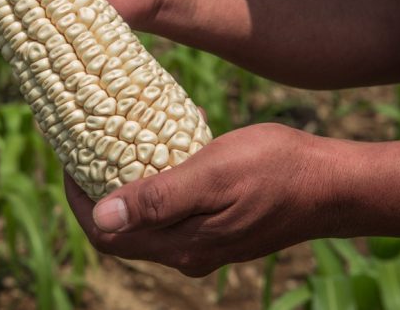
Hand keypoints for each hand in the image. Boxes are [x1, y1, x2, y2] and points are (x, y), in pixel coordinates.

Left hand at [65, 123, 340, 276]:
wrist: (333, 186)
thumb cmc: (275, 170)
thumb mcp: (211, 174)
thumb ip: (156, 199)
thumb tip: (101, 216)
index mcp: (180, 243)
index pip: (106, 233)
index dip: (78, 201)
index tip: (67, 160)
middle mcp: (186, 252)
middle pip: (121, 231)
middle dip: (95, 193)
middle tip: (85, 149)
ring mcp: (204, 244)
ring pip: (144, 222)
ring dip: (125, 187)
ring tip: (117, 146)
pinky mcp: (218, 230)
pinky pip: (171, 214)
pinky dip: (155, 186)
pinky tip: (163, 152)